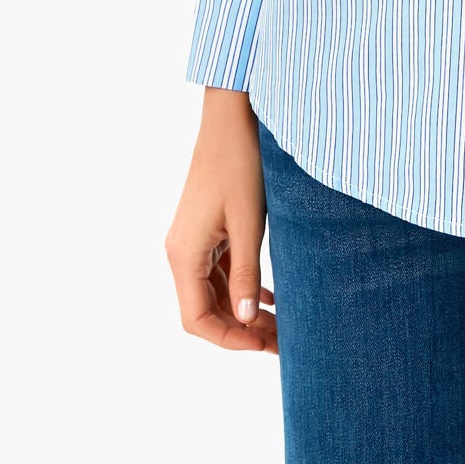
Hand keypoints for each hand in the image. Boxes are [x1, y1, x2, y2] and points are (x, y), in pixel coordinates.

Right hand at [165, 86, 277, 353]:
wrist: (232, 117)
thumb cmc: (240, 163)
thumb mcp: (248, 222)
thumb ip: (246, 273)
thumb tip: (245, 320)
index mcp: (184, 254)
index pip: (197, 320)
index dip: (229, 340)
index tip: (265, 347)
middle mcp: (181, 251)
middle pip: (205, 310)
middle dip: (242, 330)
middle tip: (283, 342)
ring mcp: (192, 240)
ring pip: (214, 293)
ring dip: (244, 311)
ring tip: (282, 326)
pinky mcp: (206, 229)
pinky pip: (220, 271)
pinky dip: (242, 288)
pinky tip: (269, 297)